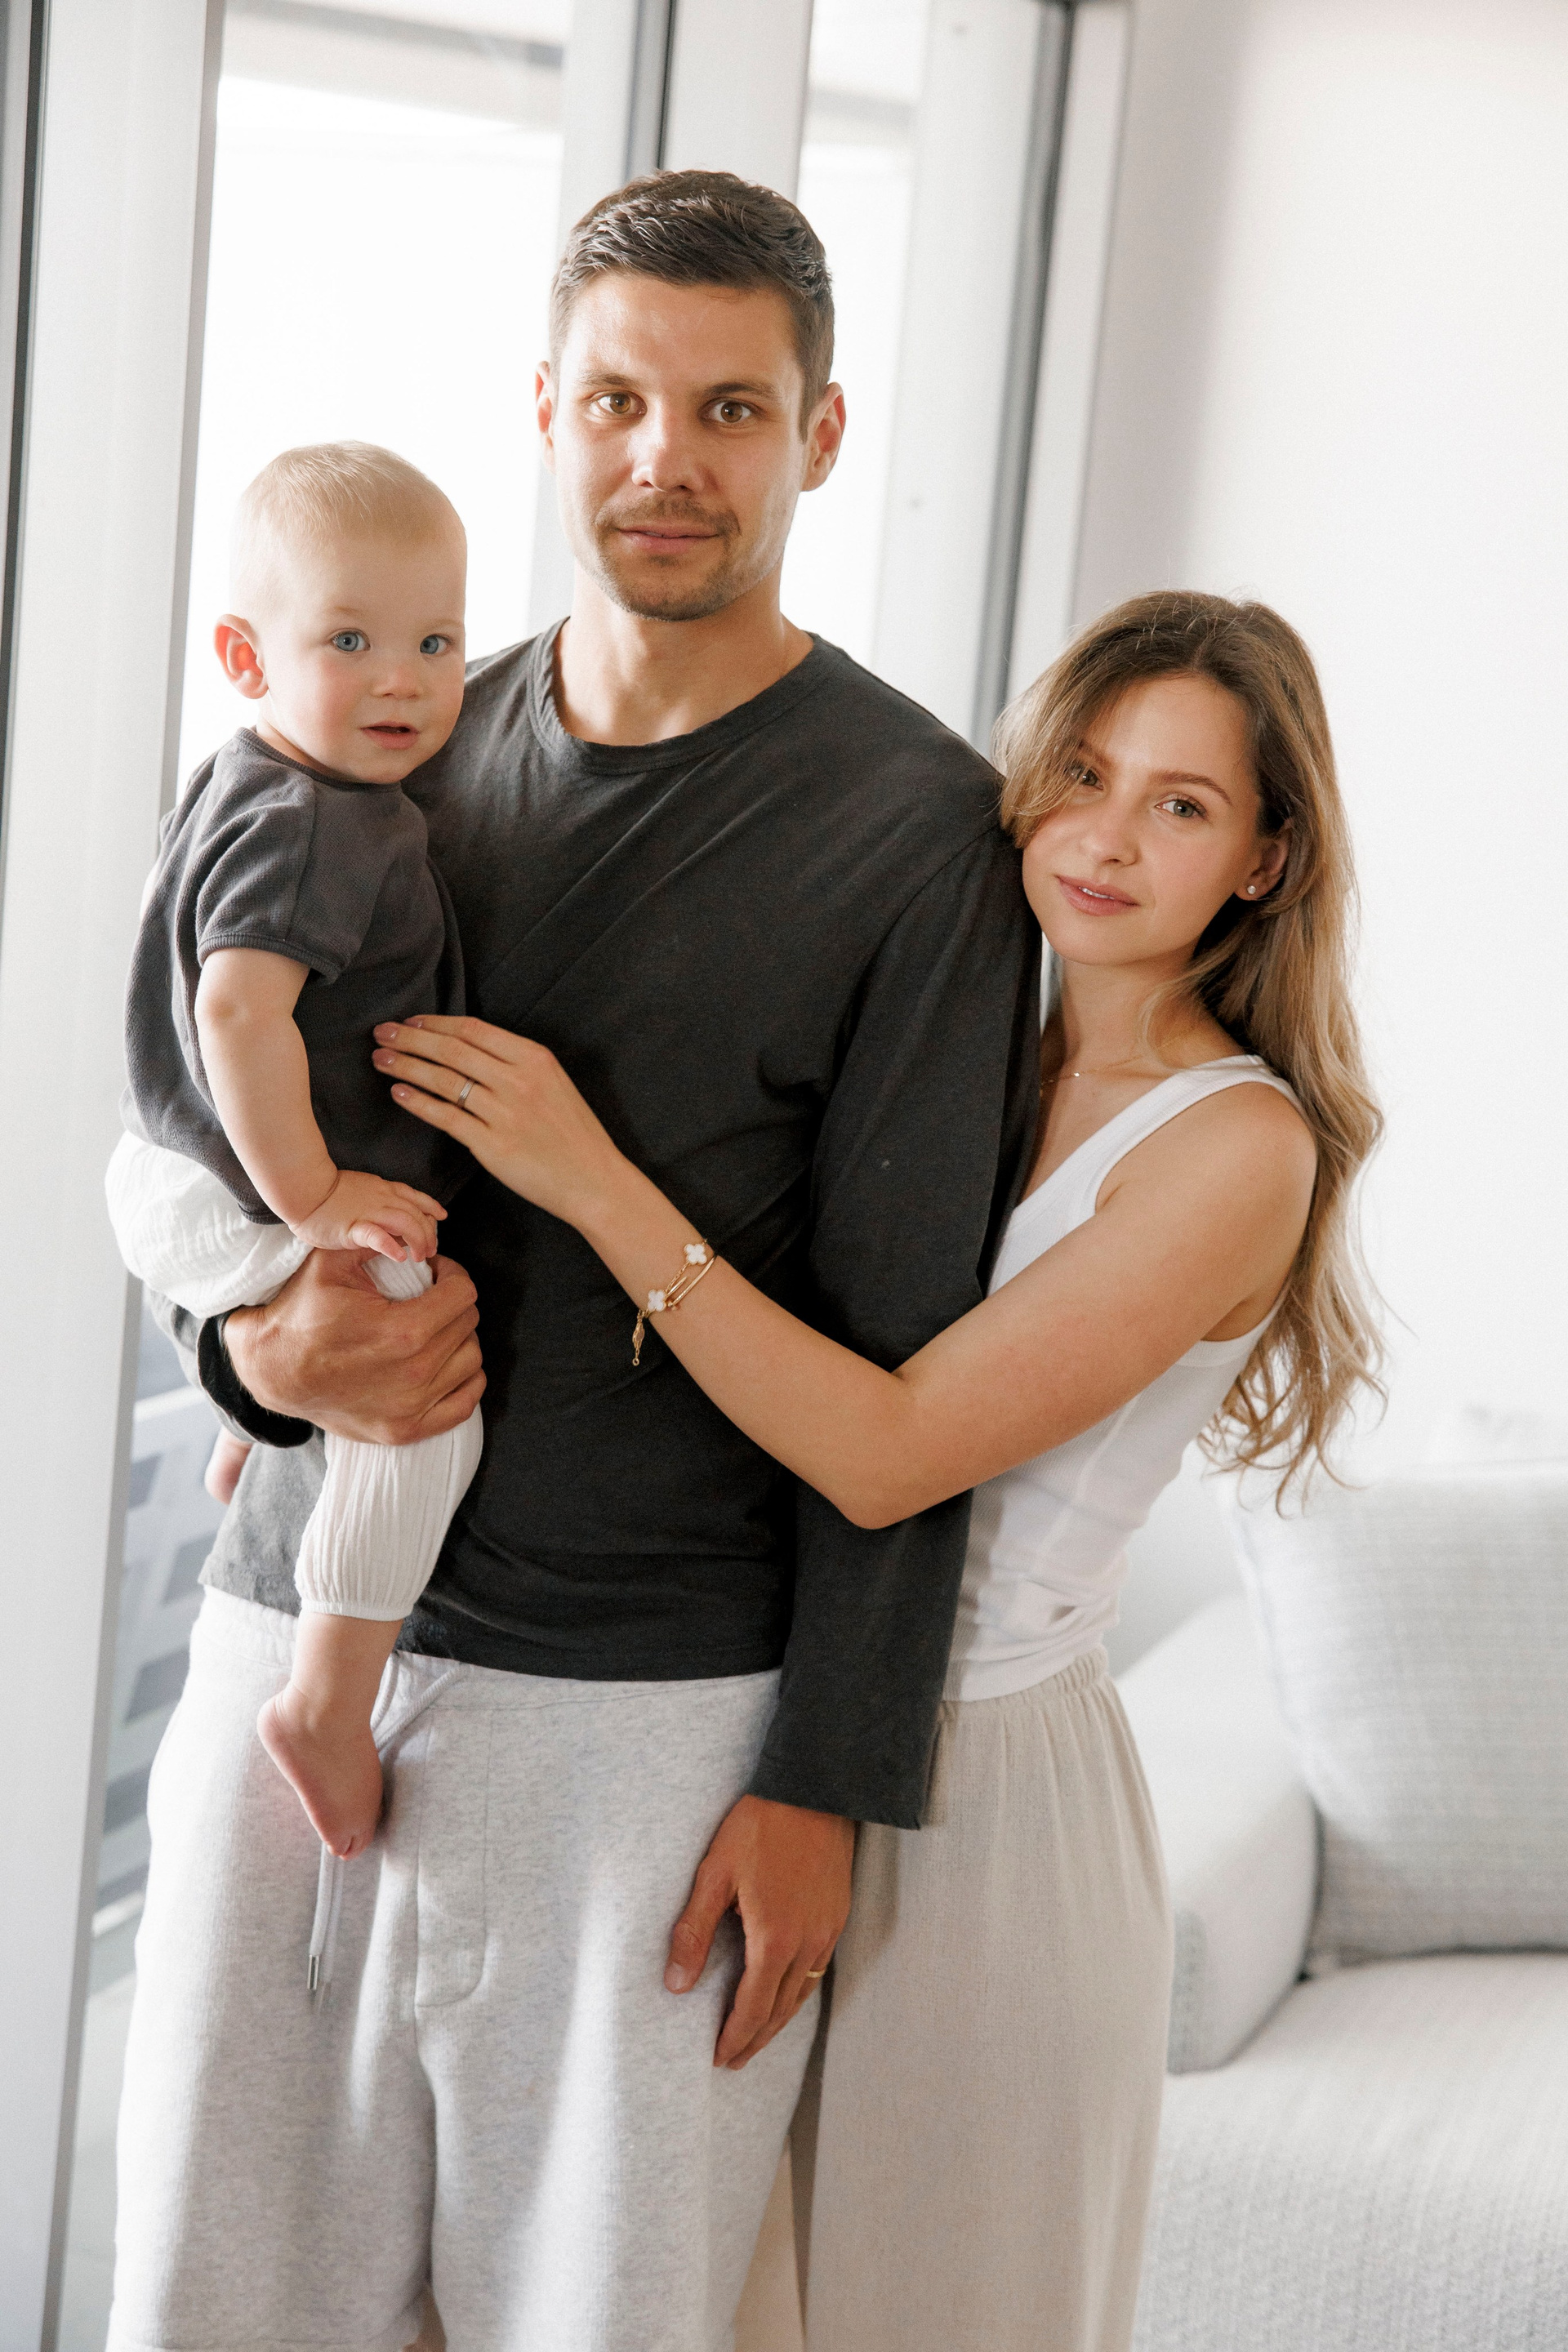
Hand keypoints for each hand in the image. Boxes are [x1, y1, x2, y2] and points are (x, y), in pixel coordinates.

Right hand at [224, 1247, 482, 1444]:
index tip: (434, 1273)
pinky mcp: (406, 1430)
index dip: (451, 1274)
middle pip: (467, 1324)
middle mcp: (413, 1374)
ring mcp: (411, 1408)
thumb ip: (376, 1237)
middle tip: (429, 1296)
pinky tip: (445, 1361)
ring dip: (458, 1338)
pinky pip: (464, 1403)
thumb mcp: (331, 1261)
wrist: (273, 1370)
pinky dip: (464, 1380)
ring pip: (471, 1360)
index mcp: (402, 1332)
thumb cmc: (302, 1312)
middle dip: (452, 1302)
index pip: (463, 1294)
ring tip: (432, 1327)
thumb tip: (412, 1231)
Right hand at [289, 1167, 444, 1261]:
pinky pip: (377, 1235)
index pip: (415, 1197)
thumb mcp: (360, 1189)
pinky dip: (391, 1246)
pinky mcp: (352, 1227)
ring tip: (420, 1257)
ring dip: (418, 1240)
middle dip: (428, 1233)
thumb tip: (392, 1215)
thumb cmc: (324, 1191)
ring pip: (405, 1222)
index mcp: (382, 1189)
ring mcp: (368, 1212)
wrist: (301, 1186)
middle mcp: (381, 1198)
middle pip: (417, 1214)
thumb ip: (377, 1199)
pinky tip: (400, 1257)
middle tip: (430, 1251)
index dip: (431, 1207)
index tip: (441, 1217)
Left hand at [371, 1016, 625, 1228]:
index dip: (435, 1023)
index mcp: (534, 1058)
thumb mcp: (554, 1084)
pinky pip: (446, 1117)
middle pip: (452, 1050)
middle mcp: (518, 1080)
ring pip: (443, 1080)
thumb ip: (515, 1065)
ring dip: (406, 1066)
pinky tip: (399, 1093)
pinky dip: (418, 1102)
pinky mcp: (493, 1145)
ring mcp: (505, 1113)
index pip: (473, 1029)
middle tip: (381, 1032)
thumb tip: (467, 1050)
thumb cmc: (574, 1135)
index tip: (410, 1021)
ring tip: (381, 1059)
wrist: (594, 1180)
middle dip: (411, 1038)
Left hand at [666, 1796, 853, 2069]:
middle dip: (753, 2041)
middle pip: (779, 2011)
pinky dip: (797, 1994)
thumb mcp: (715, 1874)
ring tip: (755, 2039)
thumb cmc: (760, 1826)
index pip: (751, 2007)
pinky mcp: (836, 1916)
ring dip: (777, 2023)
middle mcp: (806, 1943)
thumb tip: (675, 1983)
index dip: (733, 2037)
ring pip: (801, 1994)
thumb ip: (694, 1931)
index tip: (717, 2058)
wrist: (815, 1790)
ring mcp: (826, 1931)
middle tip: (731, 2061)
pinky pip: (816, 1971)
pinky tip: (785, 1994)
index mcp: (774, 1938)